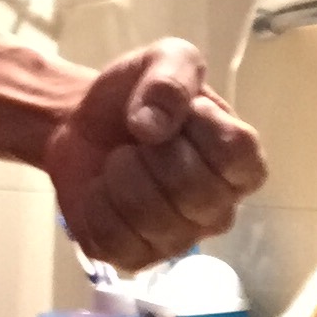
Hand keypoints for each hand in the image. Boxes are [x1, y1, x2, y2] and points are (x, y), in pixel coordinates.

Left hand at [45, 38, 265, 271]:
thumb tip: (154, 126)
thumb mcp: (161, 59)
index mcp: (238, 162)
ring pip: (151, 219)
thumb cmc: (133, 95)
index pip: (238, 154)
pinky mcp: (134, 257)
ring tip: (118, 162)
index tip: (178, 112)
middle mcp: (217, 209)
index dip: (199, 127)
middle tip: (137, 138)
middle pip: (194, 191)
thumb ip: (172, 75)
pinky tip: (101, 189)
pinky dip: (95, 206)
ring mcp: (178, 239)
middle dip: (151, 153)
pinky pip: (113, 240)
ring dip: (120, 177)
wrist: (77, 122)